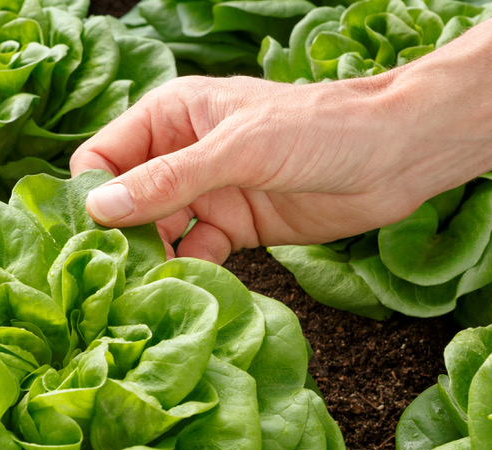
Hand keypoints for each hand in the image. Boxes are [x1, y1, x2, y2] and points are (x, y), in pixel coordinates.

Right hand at [70, 75, 439, 262]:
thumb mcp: (237, 150)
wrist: (399, 154)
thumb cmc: (320, 129)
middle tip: (118, 279)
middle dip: (120, 238)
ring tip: (151, 291)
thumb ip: (168, 181)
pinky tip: (193, 289)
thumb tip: (100, 210)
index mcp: (170, 116)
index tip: (93, 240)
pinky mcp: (236, 229)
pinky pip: (196, 256)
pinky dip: (190, 273)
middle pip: (126, 202)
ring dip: (154, 261)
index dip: (94, 197)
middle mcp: (182, 153)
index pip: (103, 158)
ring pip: (158, 234)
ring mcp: (209, 193)